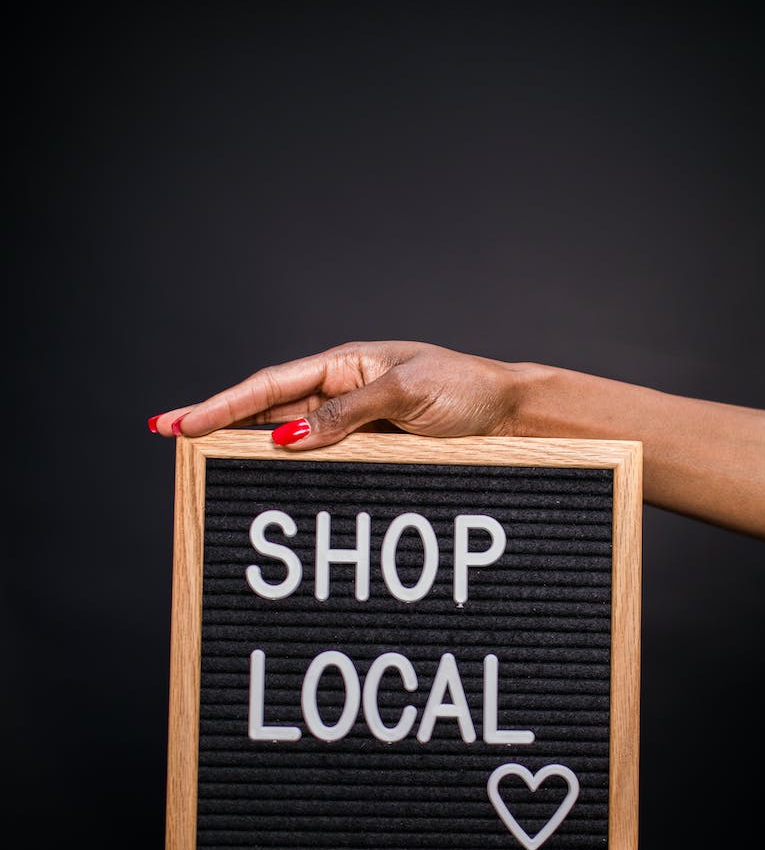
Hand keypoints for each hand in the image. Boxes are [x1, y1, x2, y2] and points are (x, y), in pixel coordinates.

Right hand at [149, 340, 524, 447]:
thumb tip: (288, 439)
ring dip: (246, 450)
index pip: (270, 386)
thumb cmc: (465, 391)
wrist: (511, 416)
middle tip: (168, 435)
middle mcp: (340, 394)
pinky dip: (290, 476)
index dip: (221, 404)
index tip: (180, 421)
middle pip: (266, 412)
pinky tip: (265, 484)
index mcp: (343, 365)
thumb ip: (346, 415)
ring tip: (202, 462)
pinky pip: (321, 466)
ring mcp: (352, 427)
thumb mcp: (405, 395)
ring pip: (287, 441)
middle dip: (218, 422)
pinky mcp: (370, 456)